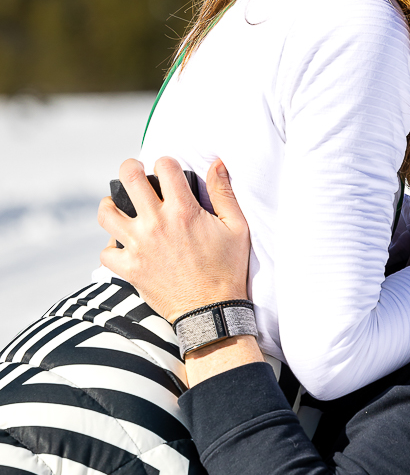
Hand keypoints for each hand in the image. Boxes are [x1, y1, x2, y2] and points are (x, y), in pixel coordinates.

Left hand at [99, 156, 251, 323]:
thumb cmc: (227, 270)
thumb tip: (216, 164)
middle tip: (134, 173)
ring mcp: (139, 246)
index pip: (164, 167)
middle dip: (130, 169)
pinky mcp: (129, 269)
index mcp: (183, 211)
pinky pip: (106, 252)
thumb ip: (224, 193)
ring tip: (118, 207)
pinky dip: (111, 247)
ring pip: (106, 214)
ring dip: (111, 206)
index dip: (166, 163)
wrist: (212, 311)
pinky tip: (122, 245)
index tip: (168, 171)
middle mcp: (156, 224)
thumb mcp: (237, 227)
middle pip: (128, 179)